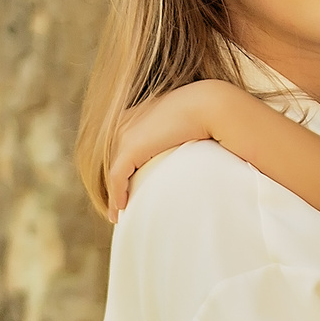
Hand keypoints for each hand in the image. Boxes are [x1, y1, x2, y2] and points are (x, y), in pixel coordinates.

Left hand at [108, 82, 229, 212]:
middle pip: (112, 160)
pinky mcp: (131, 148)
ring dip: (113, 194)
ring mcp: (125, 134)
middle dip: (113, 184)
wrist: (207, 106)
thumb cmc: (201, 114)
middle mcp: (124, 123)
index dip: (119, 170)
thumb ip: (168, 135)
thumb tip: (174, 148)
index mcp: (133, 115)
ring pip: (112, 171)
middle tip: (119, 207)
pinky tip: (122, 208)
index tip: (124, 188)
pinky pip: (117, 177)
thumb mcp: (179, 124)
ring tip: (118, 214)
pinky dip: (117, 194)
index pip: (118, 147)